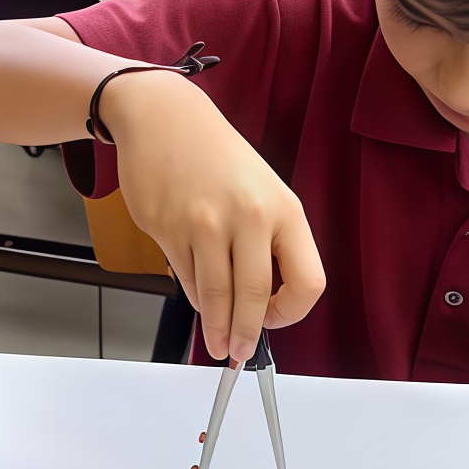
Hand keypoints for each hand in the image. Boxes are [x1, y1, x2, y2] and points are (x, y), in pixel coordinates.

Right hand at [101, 70, 325, 365]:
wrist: (162, 116)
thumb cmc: (216, 155)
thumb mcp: (262, 191)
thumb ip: (269, 244)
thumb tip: (262, 303)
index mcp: (283, 209)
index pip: (307, 282)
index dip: (291, 313)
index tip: (275, 322)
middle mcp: (246, 217)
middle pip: (253, 298)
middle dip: (246, 334)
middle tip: (239, 352)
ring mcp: (202, 222)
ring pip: (214, 294)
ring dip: (216, 327)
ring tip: (218, 343)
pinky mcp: (165, 226)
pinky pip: (183, 276)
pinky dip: (192, 295)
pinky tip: (197, 300)